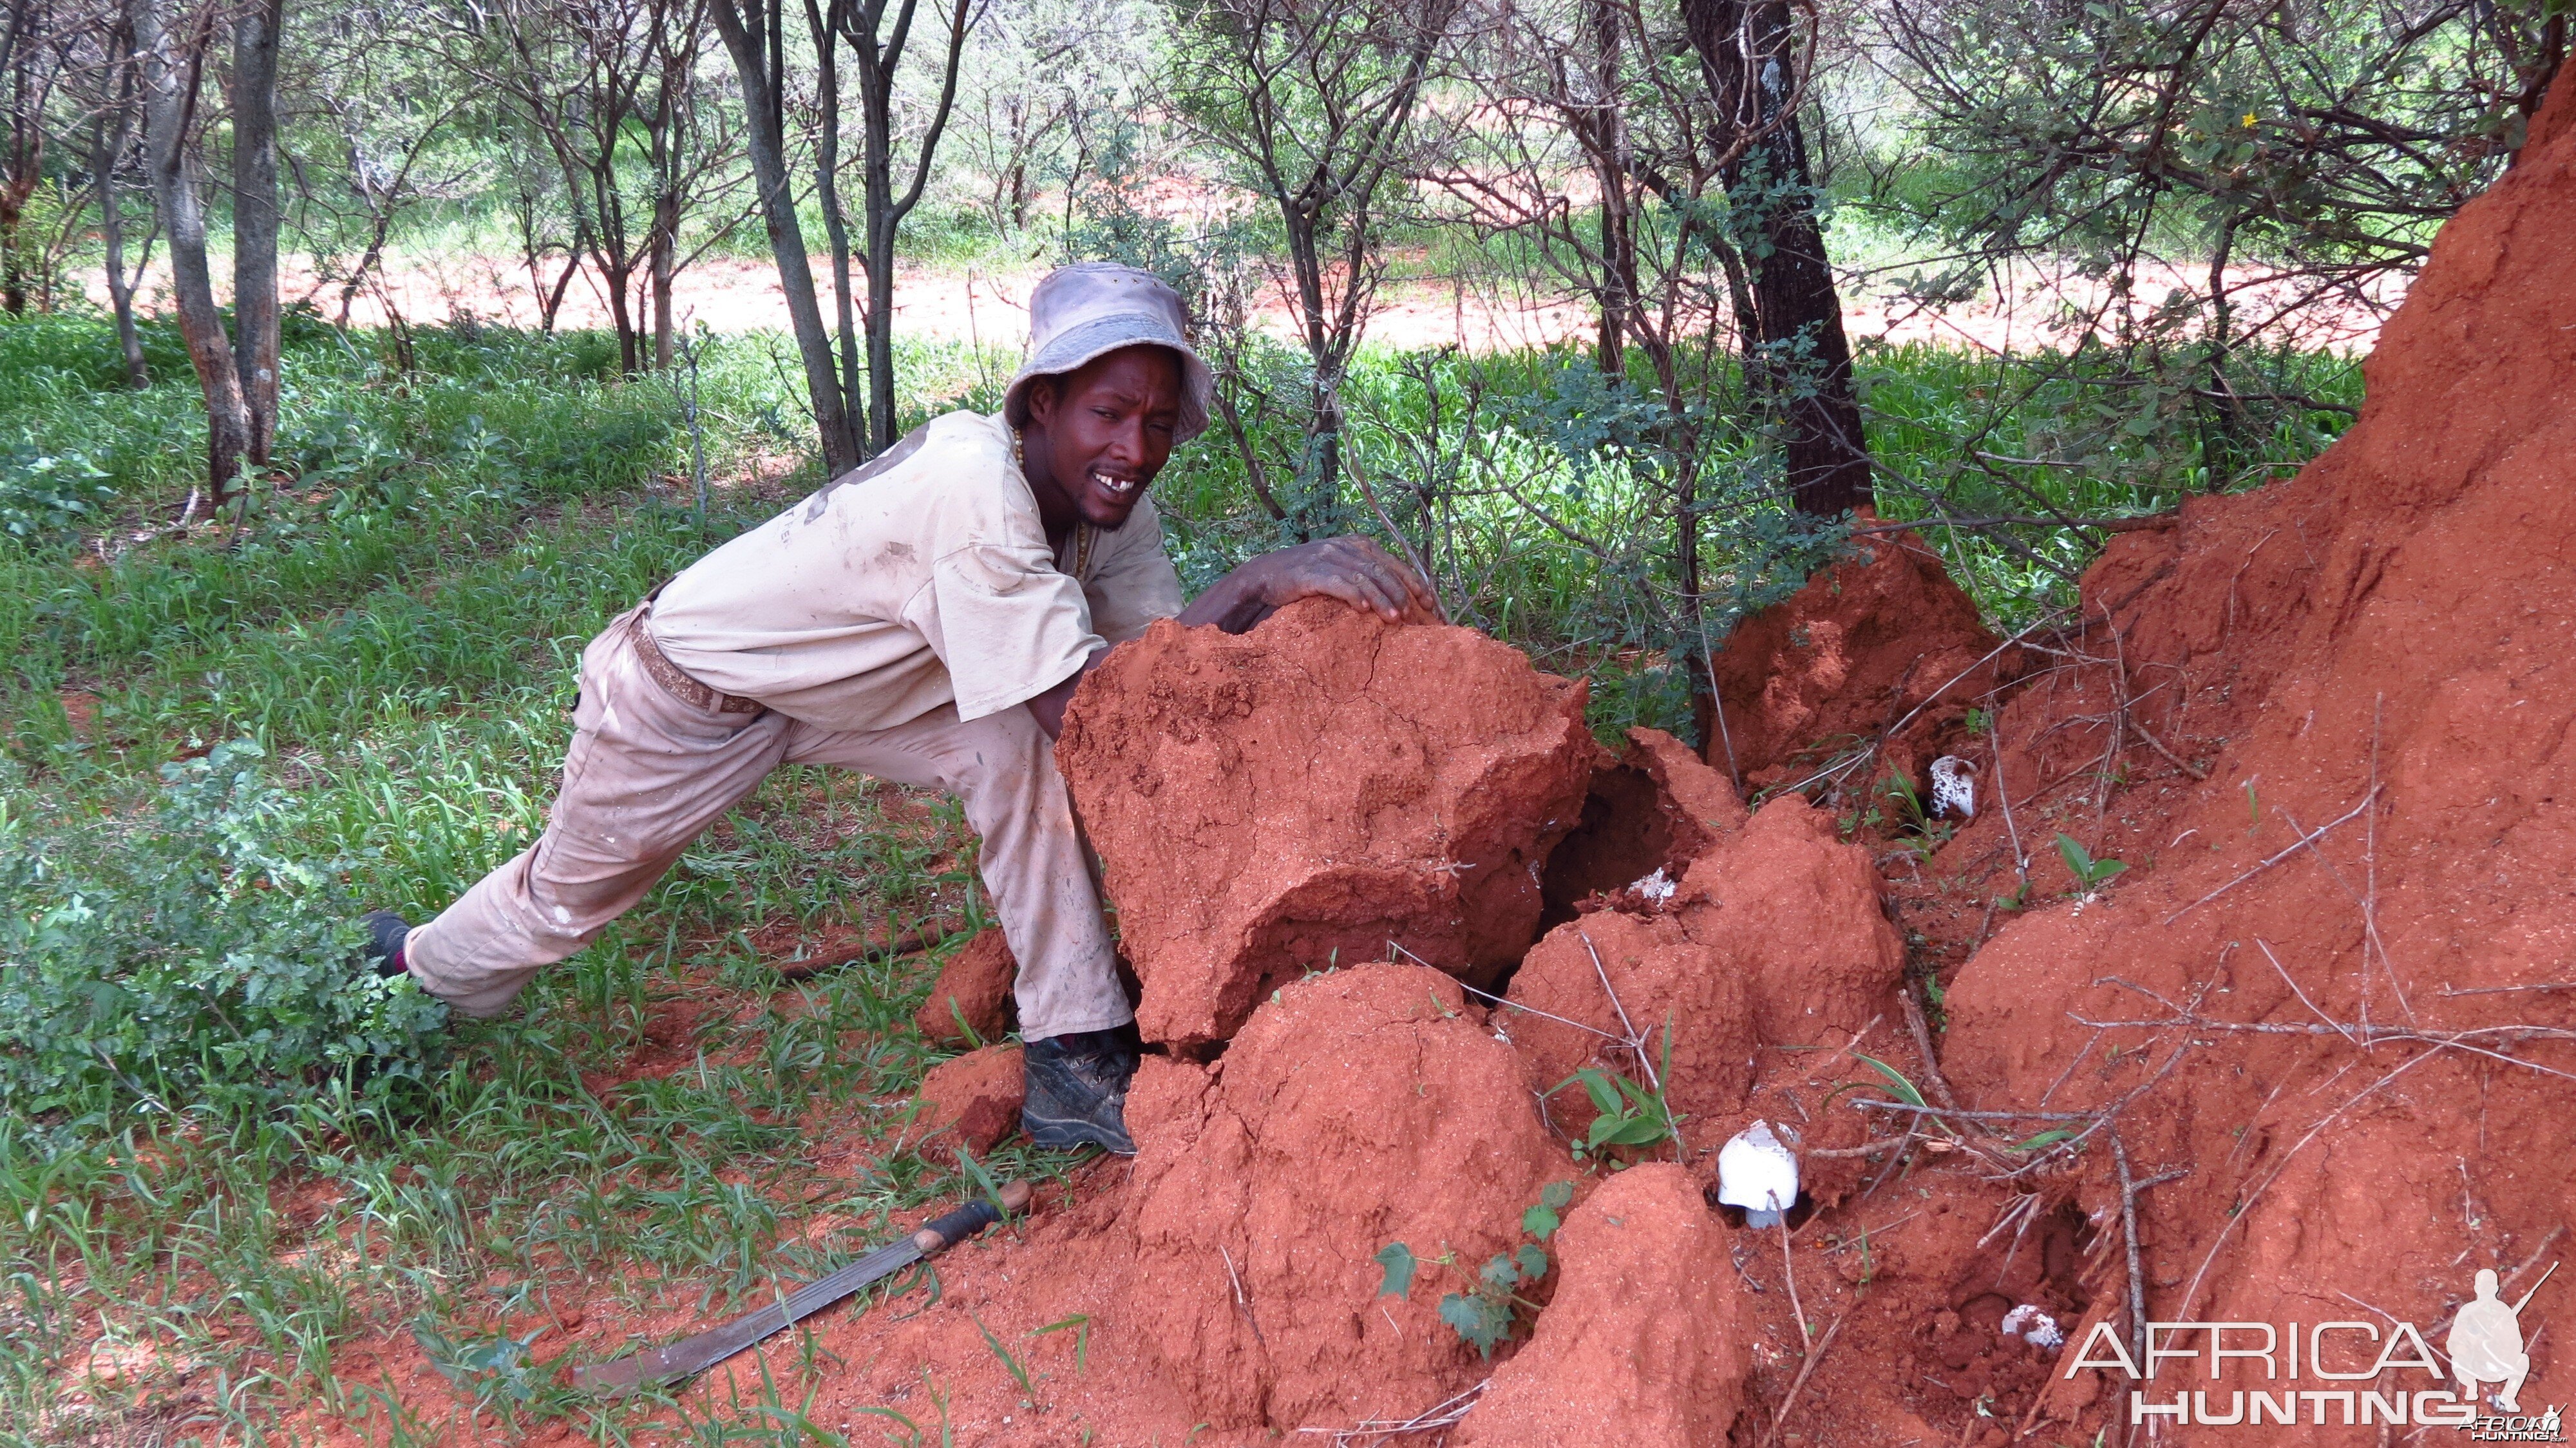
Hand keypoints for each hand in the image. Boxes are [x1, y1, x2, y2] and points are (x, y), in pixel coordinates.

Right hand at [1179, 536, 1442, 633]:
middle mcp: (1345, 547)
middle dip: (1403, 593)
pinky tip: (1364, 611)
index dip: (1414, 583)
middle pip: (1383, 570)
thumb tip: (1397, 597)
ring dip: (1382, 599)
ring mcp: (1327, 558)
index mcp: (1356, 544)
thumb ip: (1364, 575)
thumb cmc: (1306, 577)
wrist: (1265, 575)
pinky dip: (1354, 596)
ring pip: (1364, 578)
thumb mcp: (1339, 568)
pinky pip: (1338, 584)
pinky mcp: (1311, 572)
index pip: (1393, 563)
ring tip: (1395, 619)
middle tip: (1416, 616)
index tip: (1430, 604)